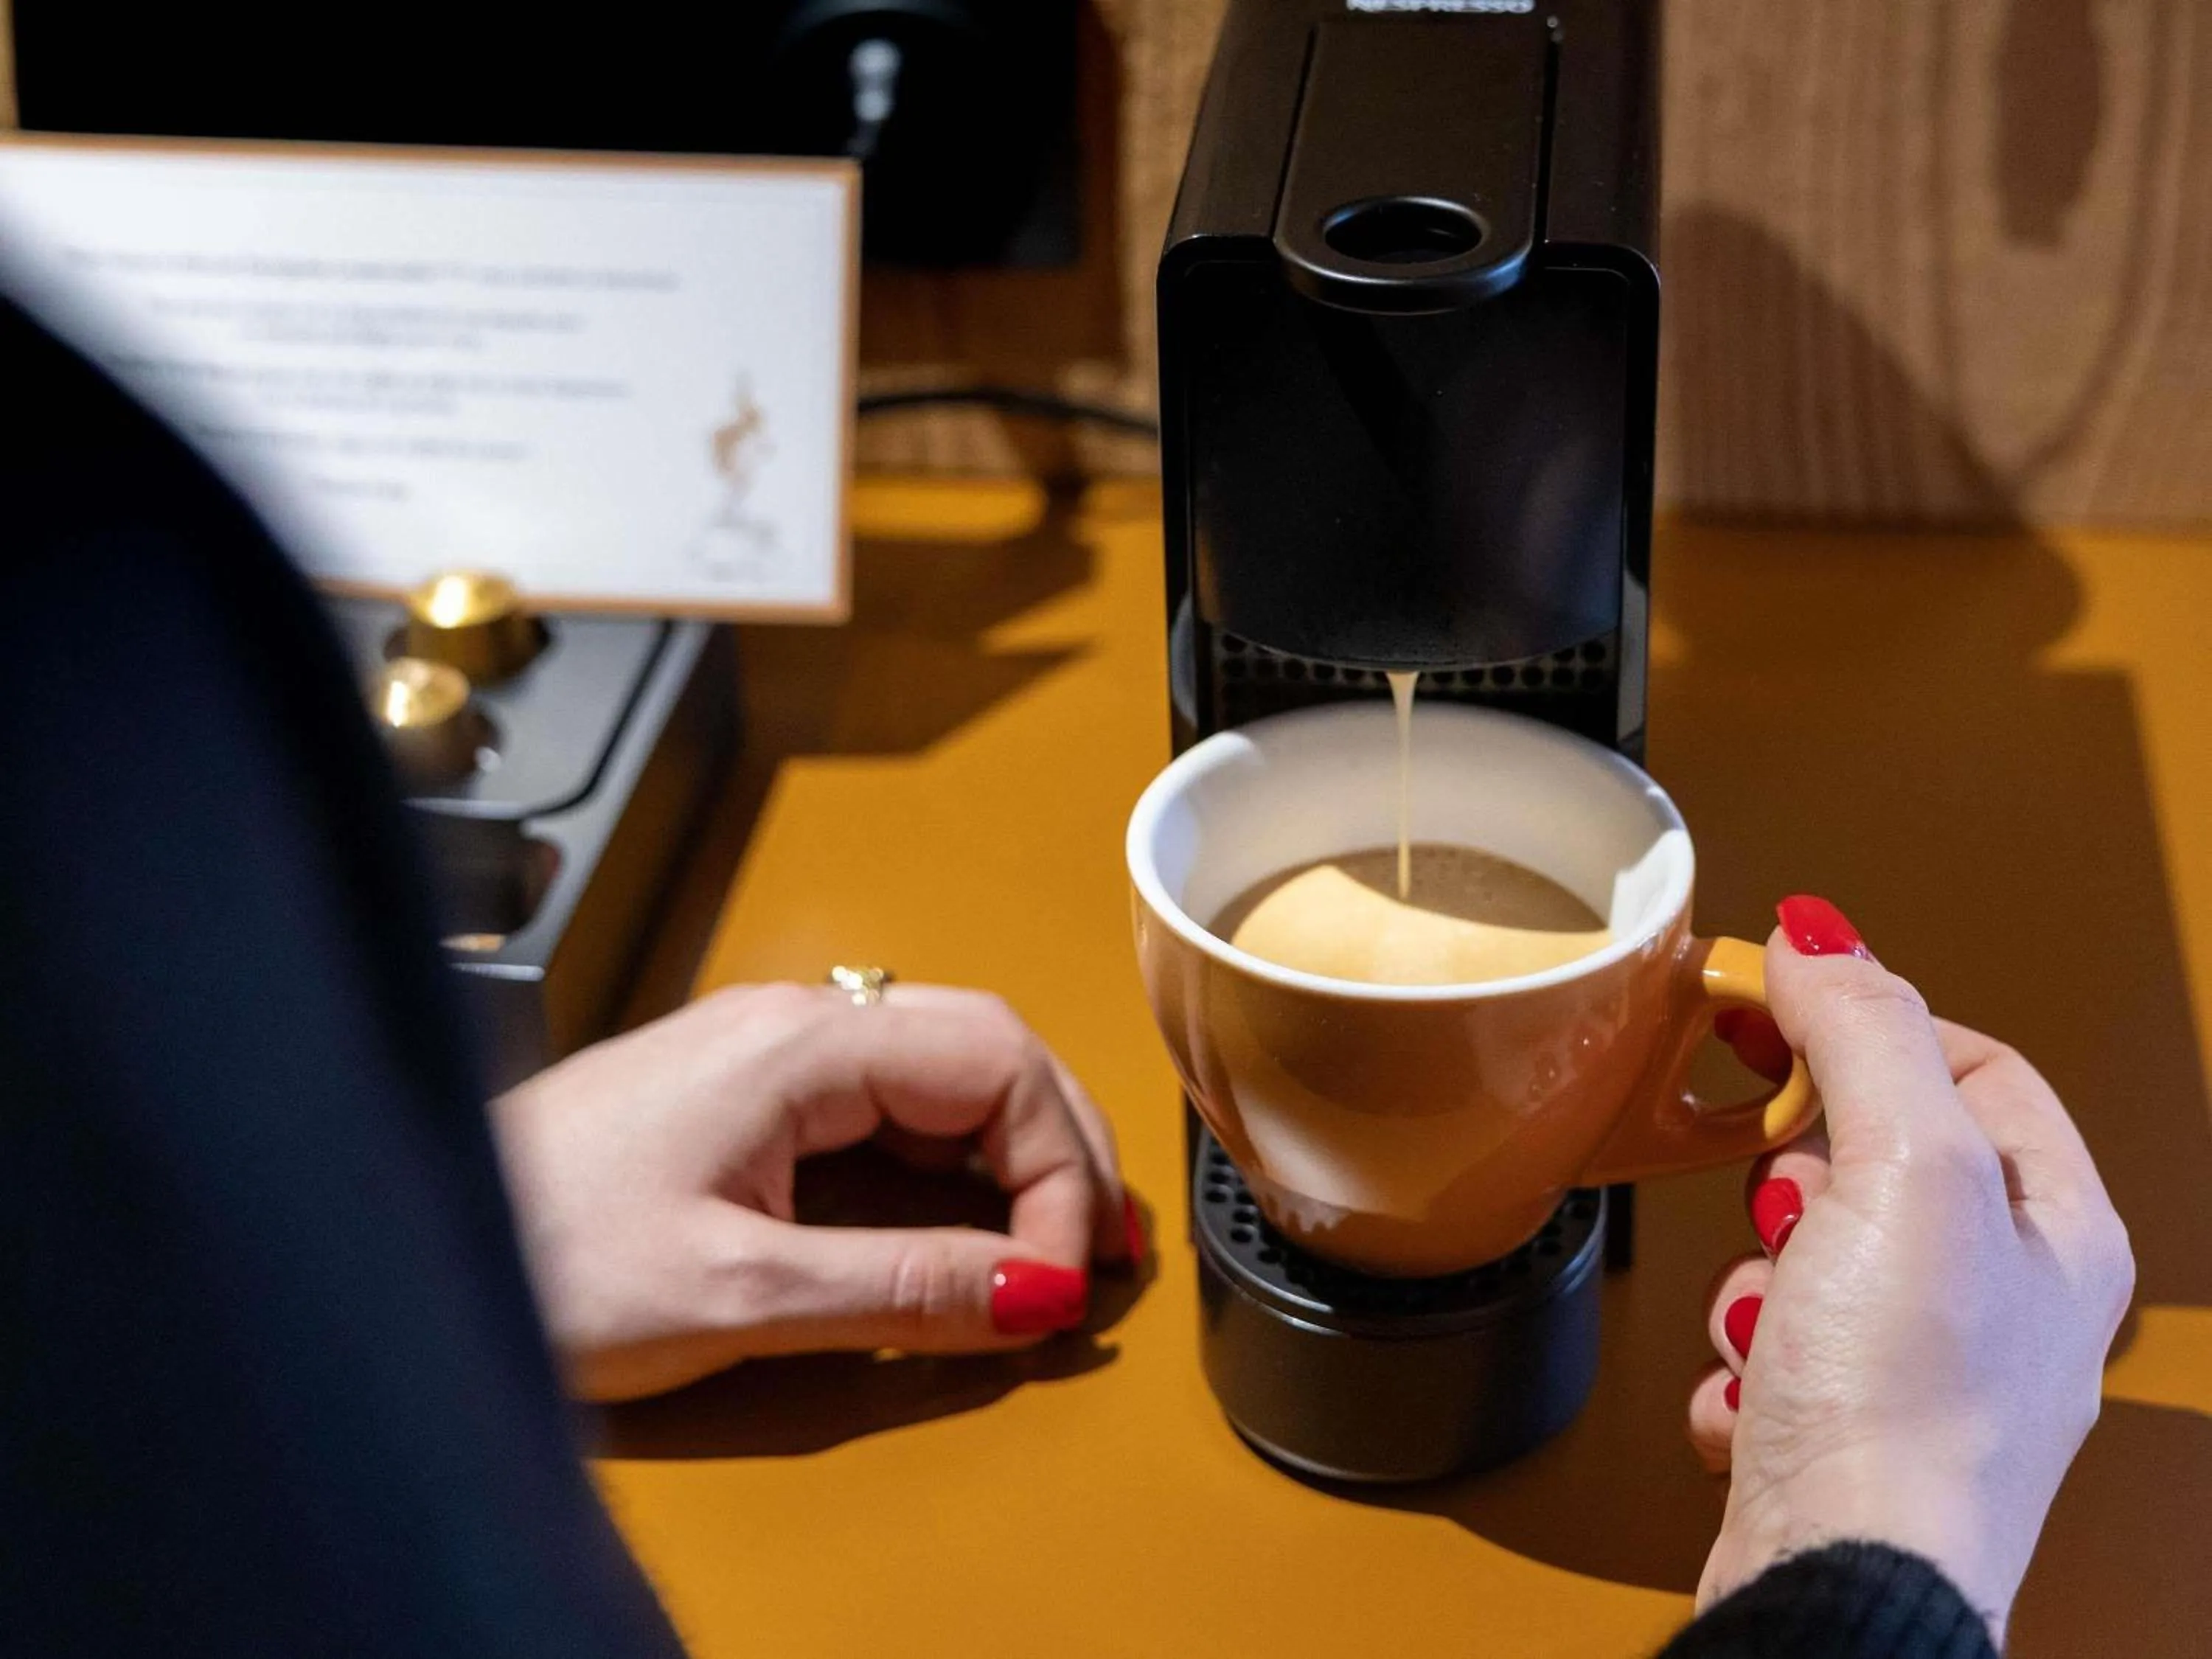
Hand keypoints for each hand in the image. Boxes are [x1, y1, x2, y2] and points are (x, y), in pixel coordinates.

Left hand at [490, 982, 1137, 1401]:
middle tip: (1100, 1257)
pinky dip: (954, 1172)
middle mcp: (796, 1027)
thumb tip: (1035, 1293)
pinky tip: (971, 1233)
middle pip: (987, 1054)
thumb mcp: (735, 1292)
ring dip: (1017, 1159)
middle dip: (1064, 1150)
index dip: (1061, 1166)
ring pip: (945, 1080)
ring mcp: (772, 1060)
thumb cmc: (537, 1251)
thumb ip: (898, 1288)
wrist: (403, 1237)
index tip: (1056, 1279)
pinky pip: (891, 1116)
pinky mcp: (750, 1104)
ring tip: (1058, 1252)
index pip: (997, 1062)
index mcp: (800, 1043)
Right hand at [1689, 897, 2132, 1644]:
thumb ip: (1865, 1034)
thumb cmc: (1905, 1410)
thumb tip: (1822, 936)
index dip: (1867, 1028)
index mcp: (2059, 1225)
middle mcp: (2005, 1296)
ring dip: (1757, 1284)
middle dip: (1795, 1184)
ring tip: (1781, 1327)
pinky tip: (1766, 1392)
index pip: (1966, 1059)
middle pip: (1867, 1154)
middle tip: (1793, 1211)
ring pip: (1798, 1250)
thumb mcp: (1901, 1172)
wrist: (1837, 1576)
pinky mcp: (1839, 1423)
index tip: (1777, 1009)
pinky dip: (1741, 1361)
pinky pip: (1762, 1340)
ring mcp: (1920, 1365)